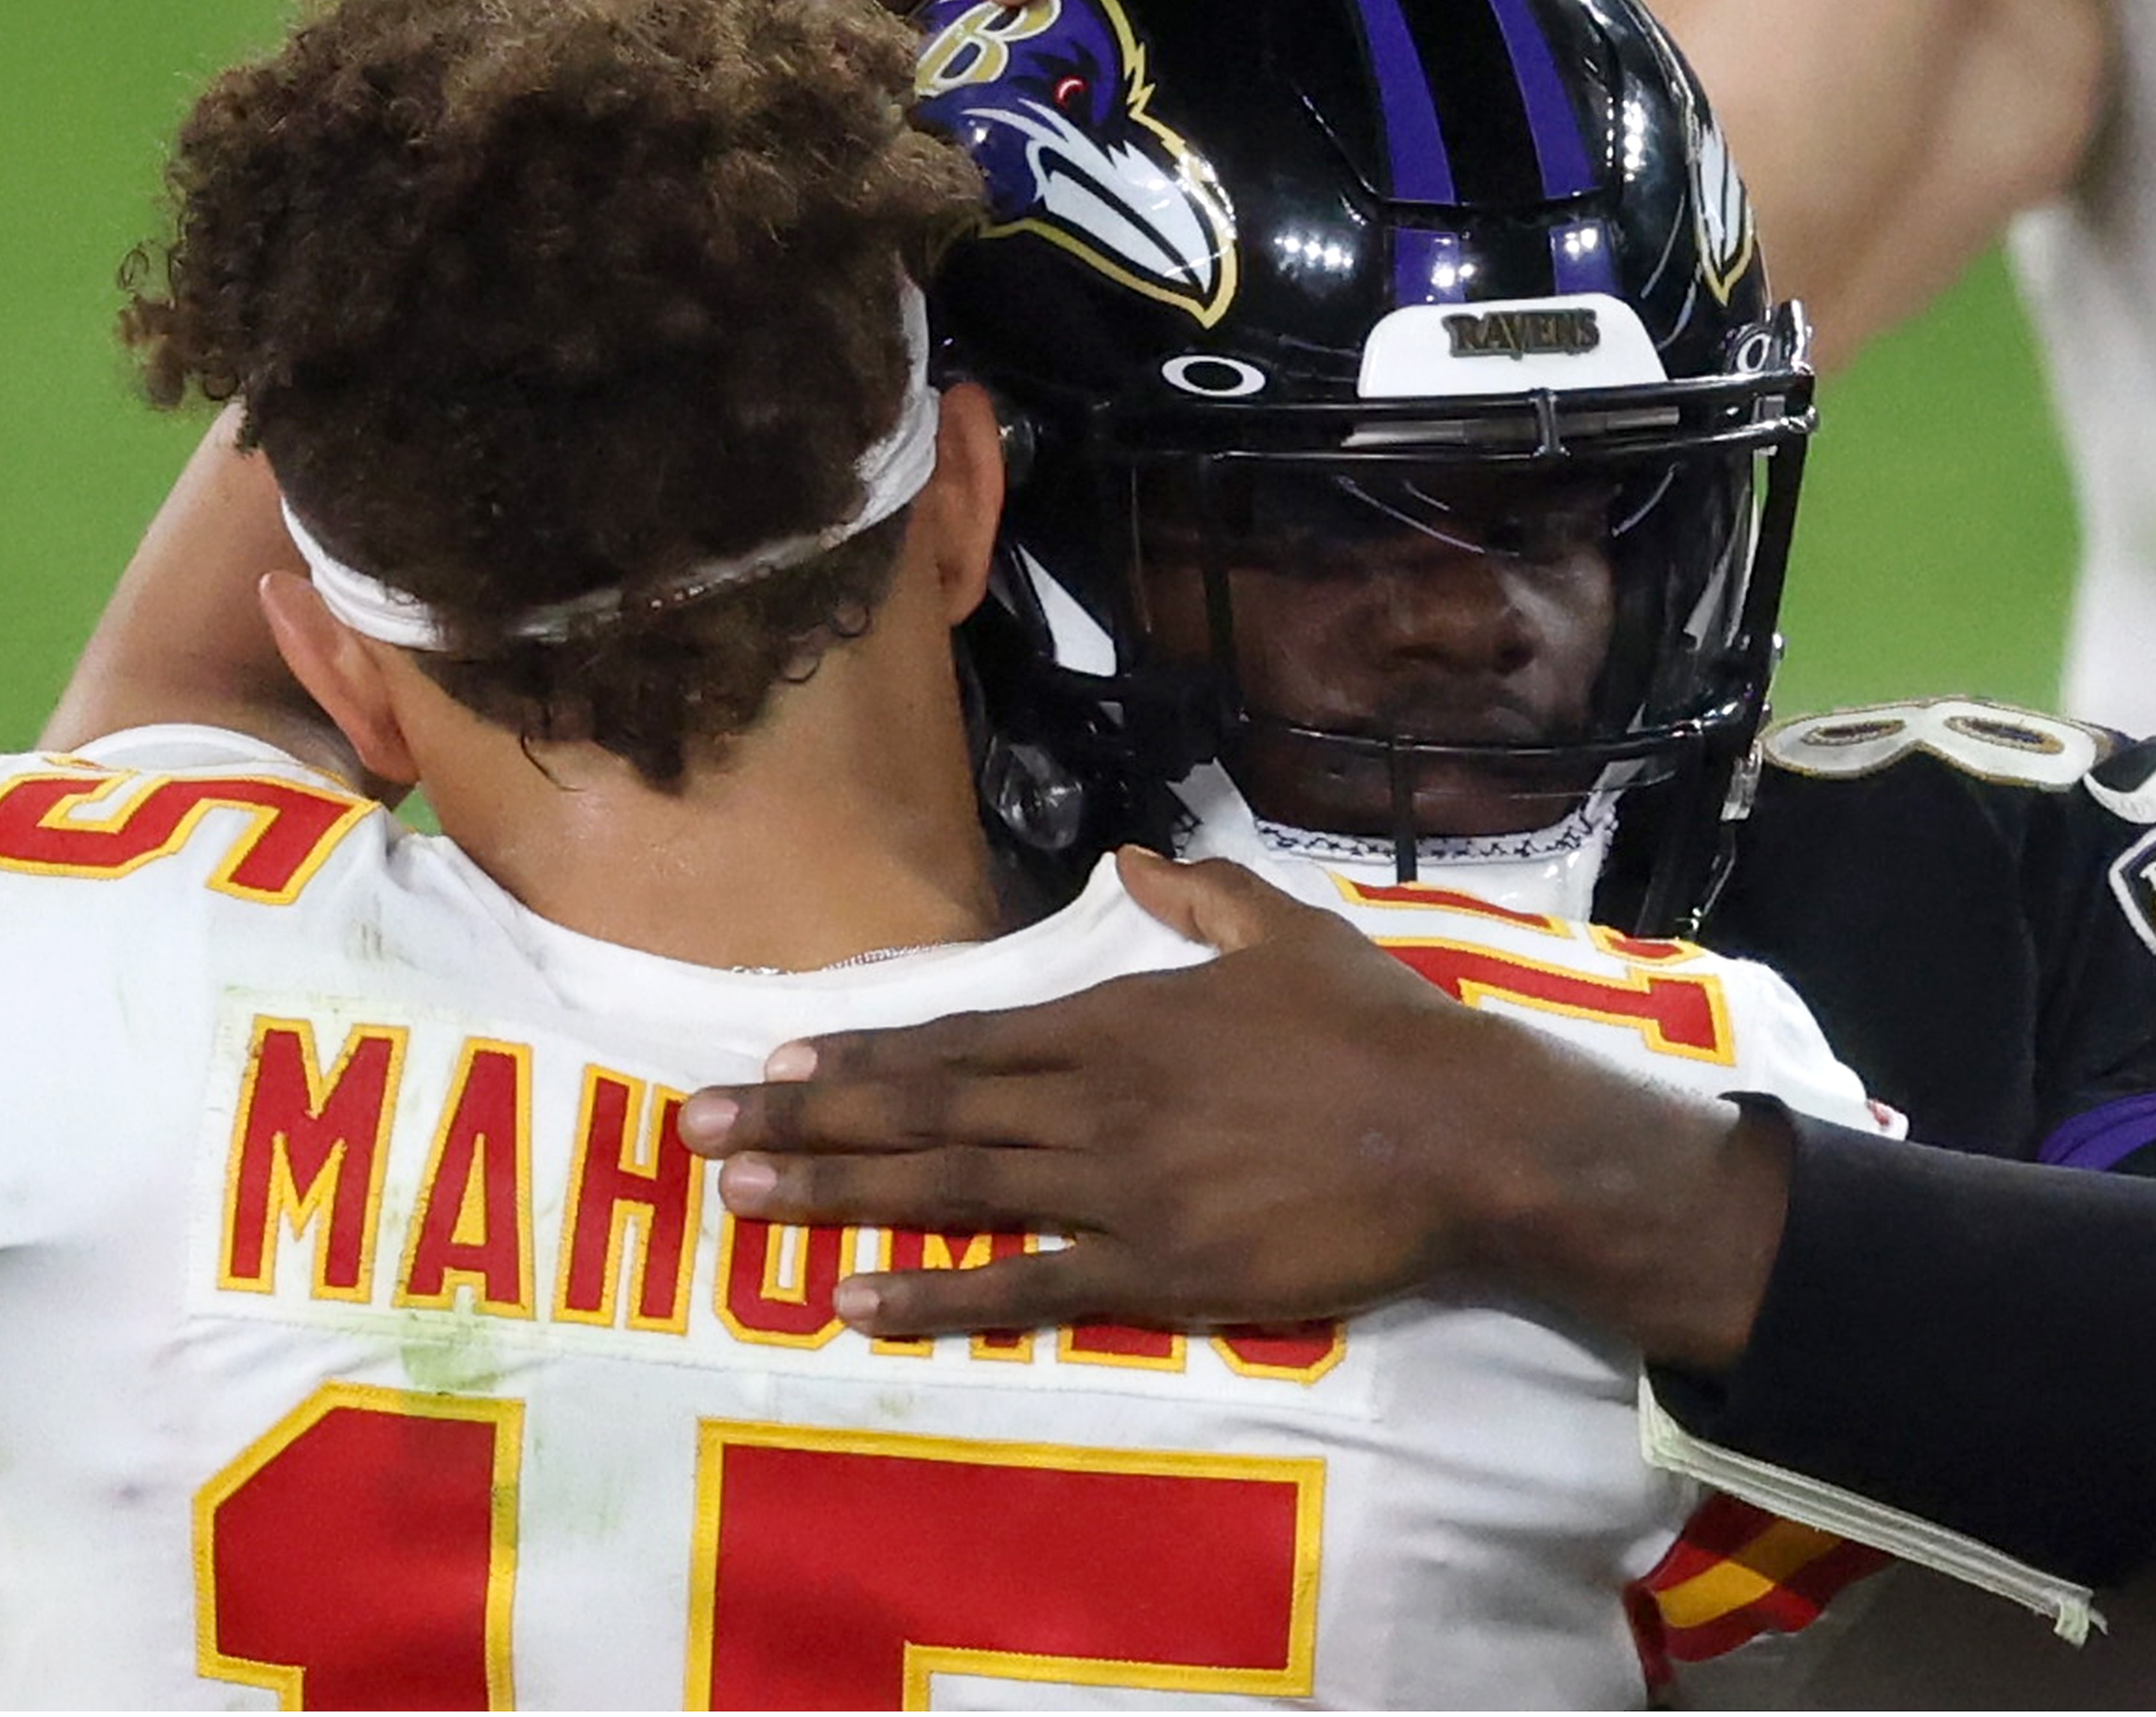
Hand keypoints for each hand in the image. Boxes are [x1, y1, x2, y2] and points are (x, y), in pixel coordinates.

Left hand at [681, 848, 1552, 1335]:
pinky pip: (1024, 1285)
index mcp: (1120, 1021)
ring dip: (835, 1190)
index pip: (963, 1039)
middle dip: (804, 1116)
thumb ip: (1202, 896)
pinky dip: (936, 1294)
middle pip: (924, 1107)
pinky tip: (854, 1301)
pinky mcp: (1156, 1269)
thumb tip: (1136, 854)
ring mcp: (1118, 1187)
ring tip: (740, 1193)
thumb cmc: (1377, 1034)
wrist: (1458, 1134)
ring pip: (949, 1185)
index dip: (864, 1053)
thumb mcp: (1287, 935)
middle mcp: (1095, 1098)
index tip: (777, 1055)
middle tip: (697, 1126)